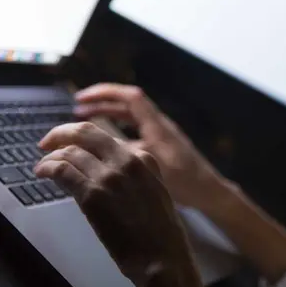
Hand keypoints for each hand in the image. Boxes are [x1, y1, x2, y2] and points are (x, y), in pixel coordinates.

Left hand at [34, 122, 196, 285]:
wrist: (162, 256)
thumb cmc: (161, 234)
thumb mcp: (157, 194)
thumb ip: (137, 178)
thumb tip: (108, 175)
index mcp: (145, 160)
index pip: (107, 138)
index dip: (84, 140)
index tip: (72, 146)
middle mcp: (128, 161)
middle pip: (86, 133)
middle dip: (61, 133)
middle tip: (47, 142)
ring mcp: (110, 176)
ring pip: (70, 151)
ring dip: (50, 156)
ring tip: (42, 166)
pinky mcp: (93, 194)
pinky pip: (62, 170)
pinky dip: (47, 168)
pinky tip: (42, 173)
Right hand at [73, 84, 228, 211]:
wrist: (209, 193)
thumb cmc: (187, 182)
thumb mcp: (153, 167)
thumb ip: (128, 154)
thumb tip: (97, 145)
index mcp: (158, 126)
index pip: (131, 97)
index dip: (105, 93)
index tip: (81, 99)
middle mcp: (159, 126)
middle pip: (127, 104)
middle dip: (101, 103)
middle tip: (76, 109)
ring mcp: (160, 136)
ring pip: (130, 118)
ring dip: (107, 116)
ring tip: (83, 122)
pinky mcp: (160, 147)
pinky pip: (134, 131)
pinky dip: (117, 132)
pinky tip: (104, 144)